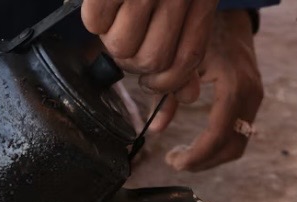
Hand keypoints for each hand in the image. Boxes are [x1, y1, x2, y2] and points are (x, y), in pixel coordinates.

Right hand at [81, 0, 218, 102]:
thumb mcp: (188, 6)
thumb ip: (187, 50)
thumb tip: (188, 97)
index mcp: (200, 0)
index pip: (186, 61)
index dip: (167, 81)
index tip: (152, 79)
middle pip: (151, 60)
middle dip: (135, 60)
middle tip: (131, 41)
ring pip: (121, 47)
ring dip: (112, 38)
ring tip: (116, 19)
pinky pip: (95, 22)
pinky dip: (95, 18)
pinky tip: (104, 4)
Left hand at [149, 10, 263, 171]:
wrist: (229, 18)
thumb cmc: (204, 35)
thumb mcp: (181, 62)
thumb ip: (166, 95)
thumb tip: (153, 129)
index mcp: (233, 85)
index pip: (218, 134)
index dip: (197, 155)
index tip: (175, 162)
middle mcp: (250, 95)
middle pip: (232, 147)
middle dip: (203, 162)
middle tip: (176, 162)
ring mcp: (255, 99)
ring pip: (238, 145)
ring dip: (211, 158)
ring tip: (184, 157)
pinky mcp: (253, 102)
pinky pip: (239, 135)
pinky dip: (219, 147)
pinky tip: (198, 146)